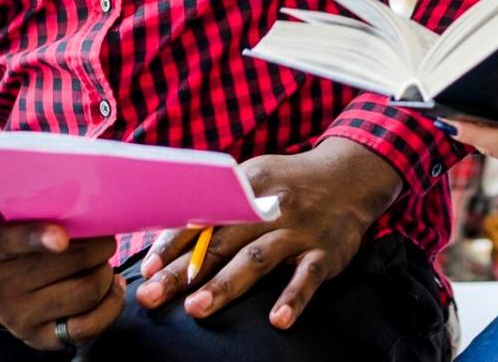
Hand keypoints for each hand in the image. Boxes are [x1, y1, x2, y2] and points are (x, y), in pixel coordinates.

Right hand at [0, 218, 124, 349]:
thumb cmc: (21, 243)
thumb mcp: (17, 220)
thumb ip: (42, 211)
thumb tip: (89, 203)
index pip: (11, 241)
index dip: (38, 237)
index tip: (62, 237)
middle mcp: (0, 287)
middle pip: (72, 261)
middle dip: (100, 246)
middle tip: (104, 239)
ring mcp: (19, 318)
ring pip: (87, 291)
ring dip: (106, 272)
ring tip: (103, 263)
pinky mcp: (41, 339)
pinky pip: (88, 326)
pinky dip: (112, 302)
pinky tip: (113, 285)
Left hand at [135, 137, 402, 328]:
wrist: (350, 176)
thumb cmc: (288, 185)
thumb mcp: (255, 180)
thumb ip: (220, 206)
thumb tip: (172, 239)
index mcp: (247, 185)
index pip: (204, 215)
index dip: (174, 242)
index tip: (147, 268)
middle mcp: (270, 207)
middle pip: (221, 242)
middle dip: (184, 271)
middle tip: (151, 296)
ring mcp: (299, 230)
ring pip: (257, 259)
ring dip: (225, 284)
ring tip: (196, 309)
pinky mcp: (325, 252)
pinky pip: (307, 277)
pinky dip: (293, 298)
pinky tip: (278, 321)